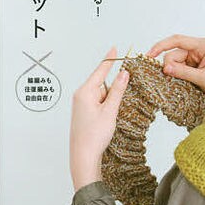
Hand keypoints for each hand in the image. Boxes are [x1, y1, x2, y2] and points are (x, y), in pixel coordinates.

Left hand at [69, 46, 129, 191]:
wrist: (83, 155)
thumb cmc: (94, 135)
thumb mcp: (110, 111)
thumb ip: (118, 90)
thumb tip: (124, 73)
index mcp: (85, 92)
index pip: (100, 71)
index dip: (110, 60)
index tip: (115, 48)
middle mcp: (81, 96)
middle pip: (103, 84)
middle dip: (114, 92)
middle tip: (116, 107)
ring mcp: (81, 105)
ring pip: (102, 96)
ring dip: (111, 103)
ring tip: (109, 119)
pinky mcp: (84, 113)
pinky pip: (98, 104)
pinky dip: (106, 108)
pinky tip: (107, 120)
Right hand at [146, 34, 204, 98]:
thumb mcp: (204, 79)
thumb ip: (184, 73)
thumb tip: (165, 68)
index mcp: (203, 45)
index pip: (177, 40)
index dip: (161, 46)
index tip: (148, 56)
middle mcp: (199, 47)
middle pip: (174, 53)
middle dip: (171, 67)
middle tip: (175, 81)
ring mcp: (197, 56)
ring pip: (176, 62)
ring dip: (176, 73)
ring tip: (188, 84)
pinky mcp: (196, 64)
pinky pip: (181, 67)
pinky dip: (179, 75)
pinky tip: (186, 82)